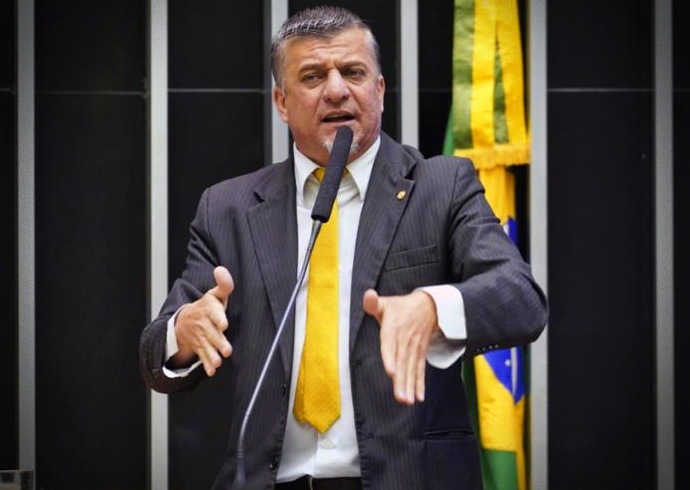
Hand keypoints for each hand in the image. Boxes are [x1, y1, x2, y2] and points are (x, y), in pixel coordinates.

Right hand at [171, 266, 234, 375]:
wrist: (184, 320)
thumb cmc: (207, 306)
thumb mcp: (214, 294)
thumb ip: (223, 284)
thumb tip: (221, 269)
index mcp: (208, 309)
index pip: (213, 312)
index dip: (218, 318)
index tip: (224, 324)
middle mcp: (203, 324)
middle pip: (211, 333)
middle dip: (218, 341)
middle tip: (227, 350)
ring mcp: (200, 337)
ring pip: (206, 346)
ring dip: (212, 355)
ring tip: (218, 362)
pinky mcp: (199, 347)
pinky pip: (202, 356)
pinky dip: (206, 364)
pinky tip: (212, 371)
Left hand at [362, 288, 438, 404]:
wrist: (429, 306)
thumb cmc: (400, 307)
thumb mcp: (386, 302)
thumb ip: (373, 302)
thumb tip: (368, 295)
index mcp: (393, 327)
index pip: (391, 343)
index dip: (390, 357)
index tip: (391, 372)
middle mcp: (405, 340)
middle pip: (402, 362)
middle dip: (401, 381)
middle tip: (400, 398)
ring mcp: (414, 348)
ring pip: (411, 369)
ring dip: (410, 386)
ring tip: (407, 401)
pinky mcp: (420, 353)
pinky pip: (420, 370)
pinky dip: (420, 384)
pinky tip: (418, 397)